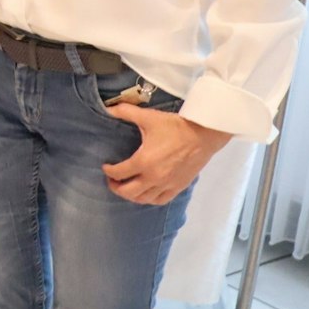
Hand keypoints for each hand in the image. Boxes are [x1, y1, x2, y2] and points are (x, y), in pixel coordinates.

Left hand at [101, 106, 230, 205]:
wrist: (203, 135)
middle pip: (128, 192)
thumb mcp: (148, 117)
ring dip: (131, 196)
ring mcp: (167, 185)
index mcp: (144, 161)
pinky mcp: (179, 187)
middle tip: (112, 180)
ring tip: (126, 187)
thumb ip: (125, 112)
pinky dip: (149, 199)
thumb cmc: (175, 126)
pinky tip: (145, 193)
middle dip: (116, 187)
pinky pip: (160, 200)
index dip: (108, 171)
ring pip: (144, 199)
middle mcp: (154, 177)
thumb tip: (107, 108)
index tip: (105, 166)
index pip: (119, 173)